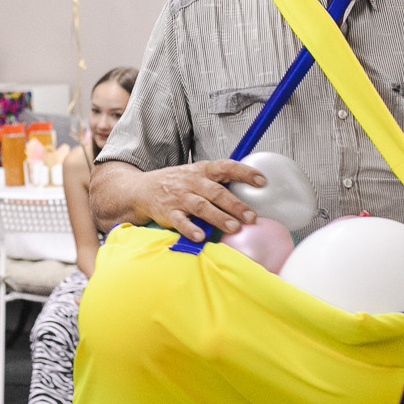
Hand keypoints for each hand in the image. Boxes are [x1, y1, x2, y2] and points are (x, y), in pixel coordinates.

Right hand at [133, 160, 262, 241]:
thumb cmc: (176, 183)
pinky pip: (180, 221)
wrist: (142, 190)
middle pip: (217, 192)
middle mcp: (192, 182)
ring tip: (234, 228)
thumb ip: (218, 181)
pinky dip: (190, 229)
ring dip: (218, 217)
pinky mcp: (168, 213)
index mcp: (202, 170)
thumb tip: (248, 190)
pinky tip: (201, 237)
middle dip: (235, 204)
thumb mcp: (196, 174)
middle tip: (251, 217)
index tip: (262, 181)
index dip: (244, 173)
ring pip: (201, 206)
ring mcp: (180, 197)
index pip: (226, 167)